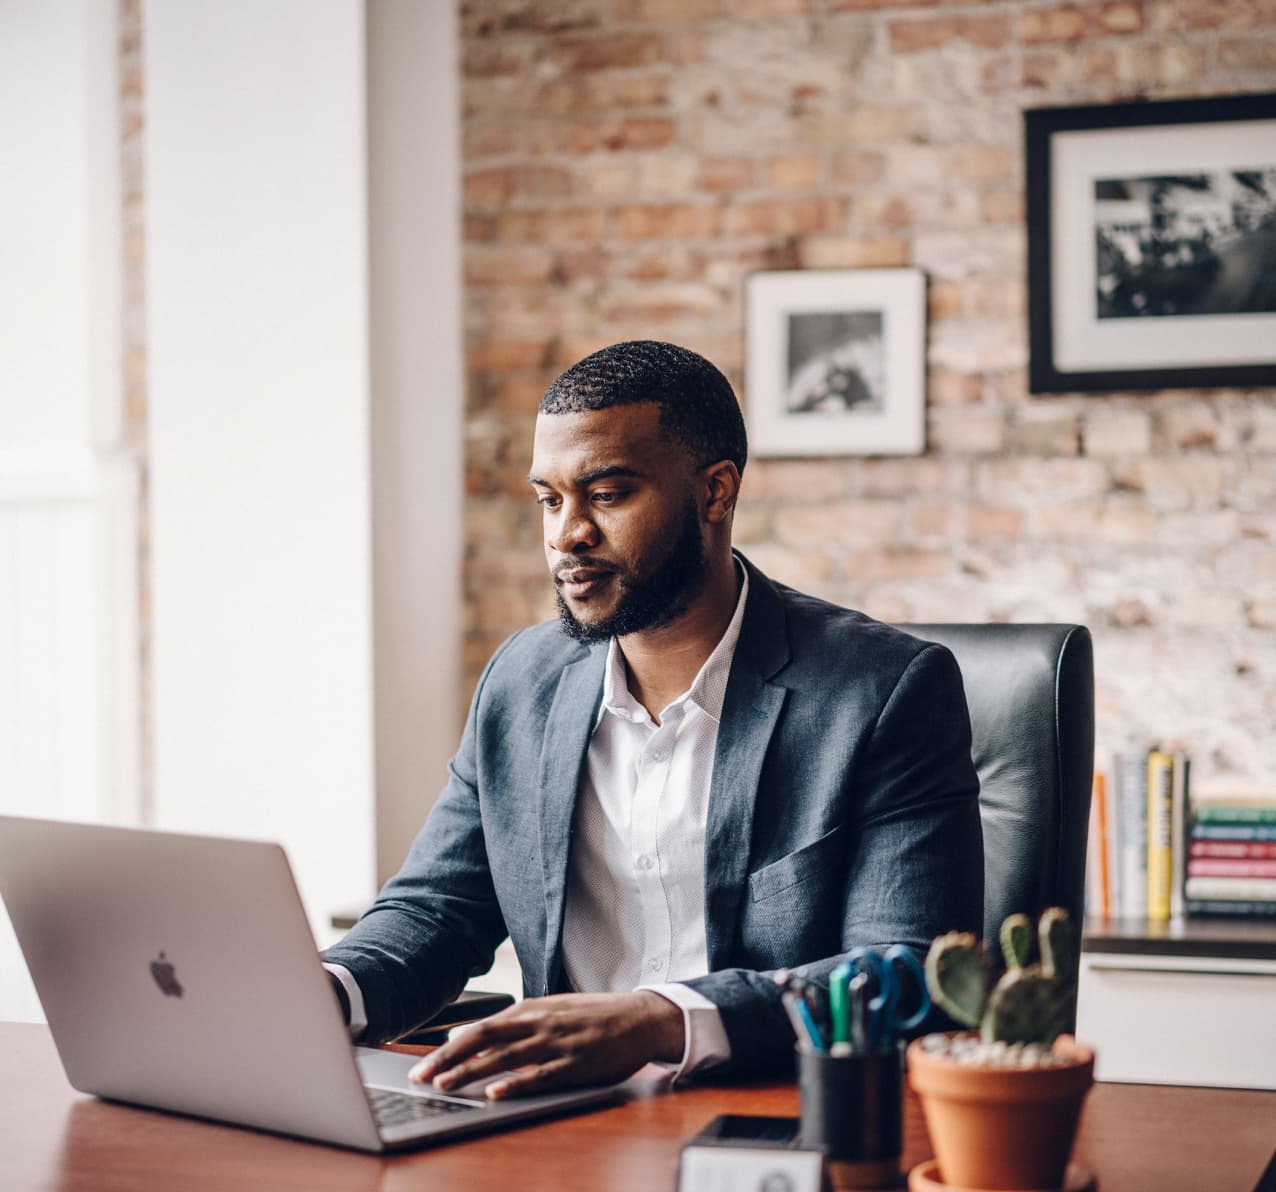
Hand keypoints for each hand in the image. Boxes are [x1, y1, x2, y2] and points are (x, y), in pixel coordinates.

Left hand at [408, 990, 684, 1099]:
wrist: (639, 1017)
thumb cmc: (592, 1017)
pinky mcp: (575, 1065)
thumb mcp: (552, 1011)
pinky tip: (495, 1094)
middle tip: (420, 1077)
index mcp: (530, 1009)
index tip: (423, 1065)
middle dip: (448, 1059)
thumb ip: (518, 1026)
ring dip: (471, 1072)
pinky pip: (540, 1076)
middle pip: (484, 1040)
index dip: (449, 1047)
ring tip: (445, 1086)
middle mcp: (537, 1023)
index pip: (480, 1028)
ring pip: (505, 1058)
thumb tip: (479, 1041)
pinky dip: (515, 1085)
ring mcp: (556, 1044)